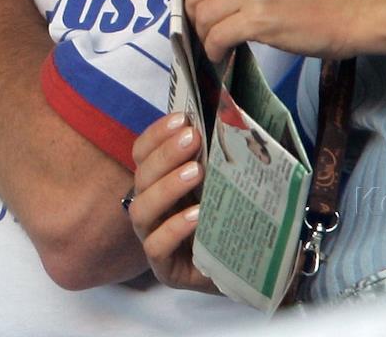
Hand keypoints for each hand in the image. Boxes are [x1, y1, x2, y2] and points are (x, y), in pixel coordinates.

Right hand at [129, 114, 215, 293]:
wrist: (244, 263)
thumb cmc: (228, 214)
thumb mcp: (221, 178)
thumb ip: (216, 154)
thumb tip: (228, 118)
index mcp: (159, 181)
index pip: (142, 152)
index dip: (157, 134)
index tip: (182, 118)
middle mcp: (151, 206)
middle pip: (142, 176)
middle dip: (165, 154)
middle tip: (193, 139)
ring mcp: (152, 237)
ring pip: (141, 210)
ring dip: (166, 187)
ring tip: (196, 172)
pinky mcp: (164, 268)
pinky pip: (156, 247)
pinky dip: (174, 228)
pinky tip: (197, 215)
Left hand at [183, 0, 367, 61]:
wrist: (361, 7)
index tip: (197, 7)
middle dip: (193, 14)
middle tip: (204, 30)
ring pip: (201, 13)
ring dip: (204, 34)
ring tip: (218, 44)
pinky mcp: (259, 17)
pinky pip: (217, 35)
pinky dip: (214, 49)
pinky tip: (224, 54)